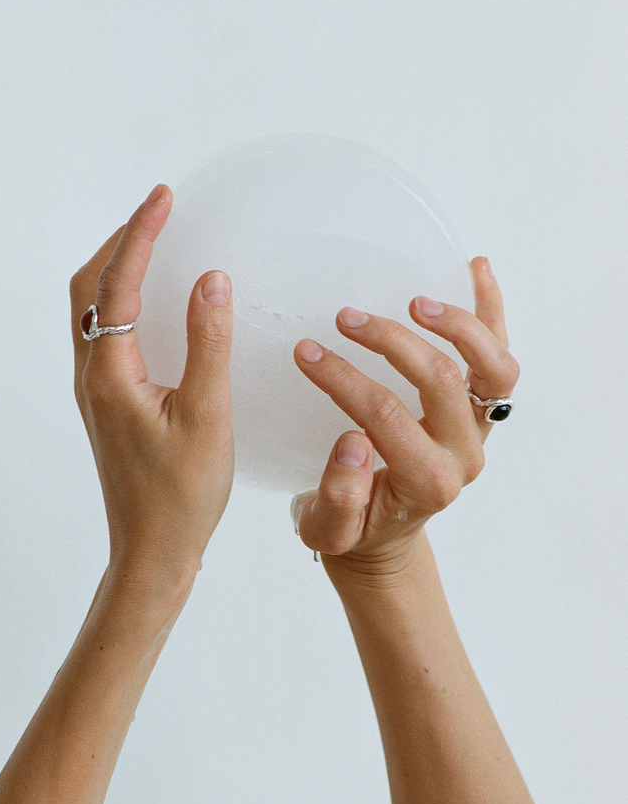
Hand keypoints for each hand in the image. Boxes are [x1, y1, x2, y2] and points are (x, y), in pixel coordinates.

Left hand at [69, 185, 233, 578]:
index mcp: (110, 375)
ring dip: (119, 271)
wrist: (153, 552)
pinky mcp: (109, 405)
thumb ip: (208, 345)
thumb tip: (212, 280)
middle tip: (159, 213)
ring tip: (156, 244)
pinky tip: (156, 305)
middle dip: (120, 243)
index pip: (117, 285)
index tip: (164, 198)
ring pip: (92, 313)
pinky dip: (125, 303)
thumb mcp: (207, 417)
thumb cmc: (182, 496)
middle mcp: (93, 377)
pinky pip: (107, 336)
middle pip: (88, 290)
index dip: (140, 235)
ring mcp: (97, 391)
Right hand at [291, 257, 517, 578]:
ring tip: (412, 302)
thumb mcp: (328, 528)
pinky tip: (476, 268)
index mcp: (427, 483)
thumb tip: (353, 443)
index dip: (343, 379)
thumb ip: (339, 496)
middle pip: (440, 380)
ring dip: (456, 324)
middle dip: (389, 342)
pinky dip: (491, 310)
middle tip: (345, 319)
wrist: (385, 535)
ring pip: (493, 367)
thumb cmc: (354, 530)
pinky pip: (498, 355)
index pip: (386, 415)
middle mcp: (464, 454)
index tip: (306, 353)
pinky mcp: (482, 408)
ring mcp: (479, 428)